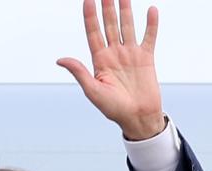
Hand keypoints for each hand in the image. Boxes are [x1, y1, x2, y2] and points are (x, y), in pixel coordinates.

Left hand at [57, 0, 164, 140]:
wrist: (137, 118)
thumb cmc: (113, 109)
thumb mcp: (93, 91)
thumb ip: (79, 73)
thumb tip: (60, 60)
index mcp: (99, 61)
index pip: (93, 32)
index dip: (90, 16)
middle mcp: (114, 54)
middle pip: (109, 25)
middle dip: (107, 8)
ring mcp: (130, 54)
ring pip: (127, 26)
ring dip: (125, 10)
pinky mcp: (146, 58)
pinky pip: (149, 37)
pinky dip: (151, 24)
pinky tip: (150, 10)